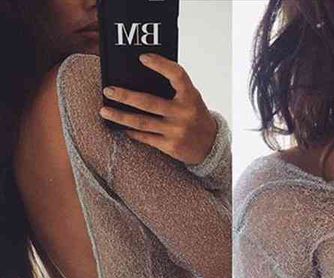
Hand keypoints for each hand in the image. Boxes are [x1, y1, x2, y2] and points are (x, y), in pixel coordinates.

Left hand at [99, 53, 216, 164]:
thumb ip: (173, 89)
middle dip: (125, 96)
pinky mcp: (171, 146)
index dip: (161, 65)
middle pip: (149, 102)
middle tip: (108, 90)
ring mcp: (177, 131)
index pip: (177, 75)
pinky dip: (132, 132)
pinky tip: (122, 127)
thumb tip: (138, 78)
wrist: (210, 146)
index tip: (142, 58)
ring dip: (121, 116)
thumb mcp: (191, 99)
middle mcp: (184, 113)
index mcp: (191, 96)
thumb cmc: (195, 116)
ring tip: (104, 110)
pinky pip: (146, 138)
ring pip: (142, 122)